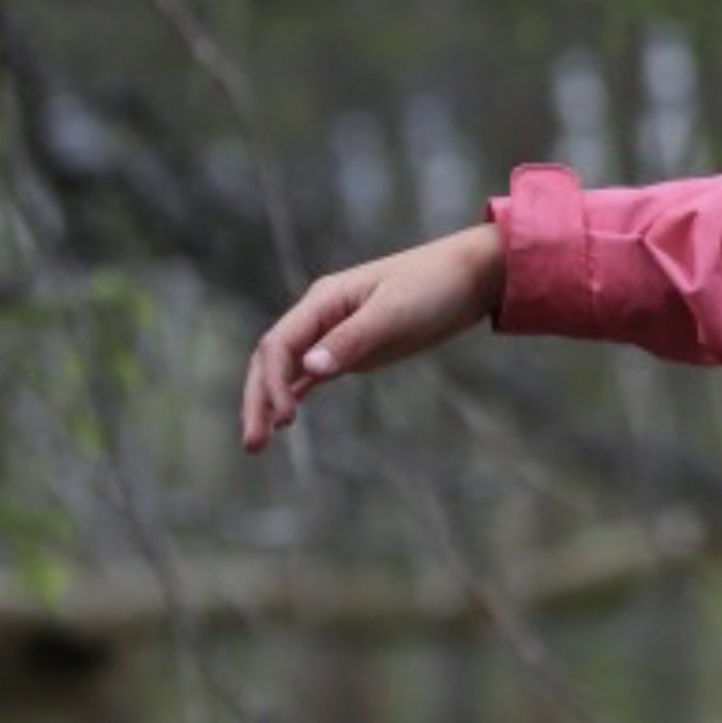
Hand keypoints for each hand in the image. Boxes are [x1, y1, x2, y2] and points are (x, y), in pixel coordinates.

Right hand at [241, 222, 506, 451]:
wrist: (470, 276)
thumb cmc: (433, 286)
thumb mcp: (394, 313)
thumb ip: (352, 340)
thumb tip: (308, 369)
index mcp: (324, 300)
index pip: (279, 344)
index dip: (272, 383)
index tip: (283, 419)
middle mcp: (321, 316)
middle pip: (272, 360)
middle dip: (258, 400)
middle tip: (251, 446)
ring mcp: (334, 332)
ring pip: (287, 369)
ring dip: (270, 401)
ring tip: (258, 443)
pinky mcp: (352, 348)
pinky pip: (311, 373)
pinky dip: (293, 394)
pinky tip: (282, 422)